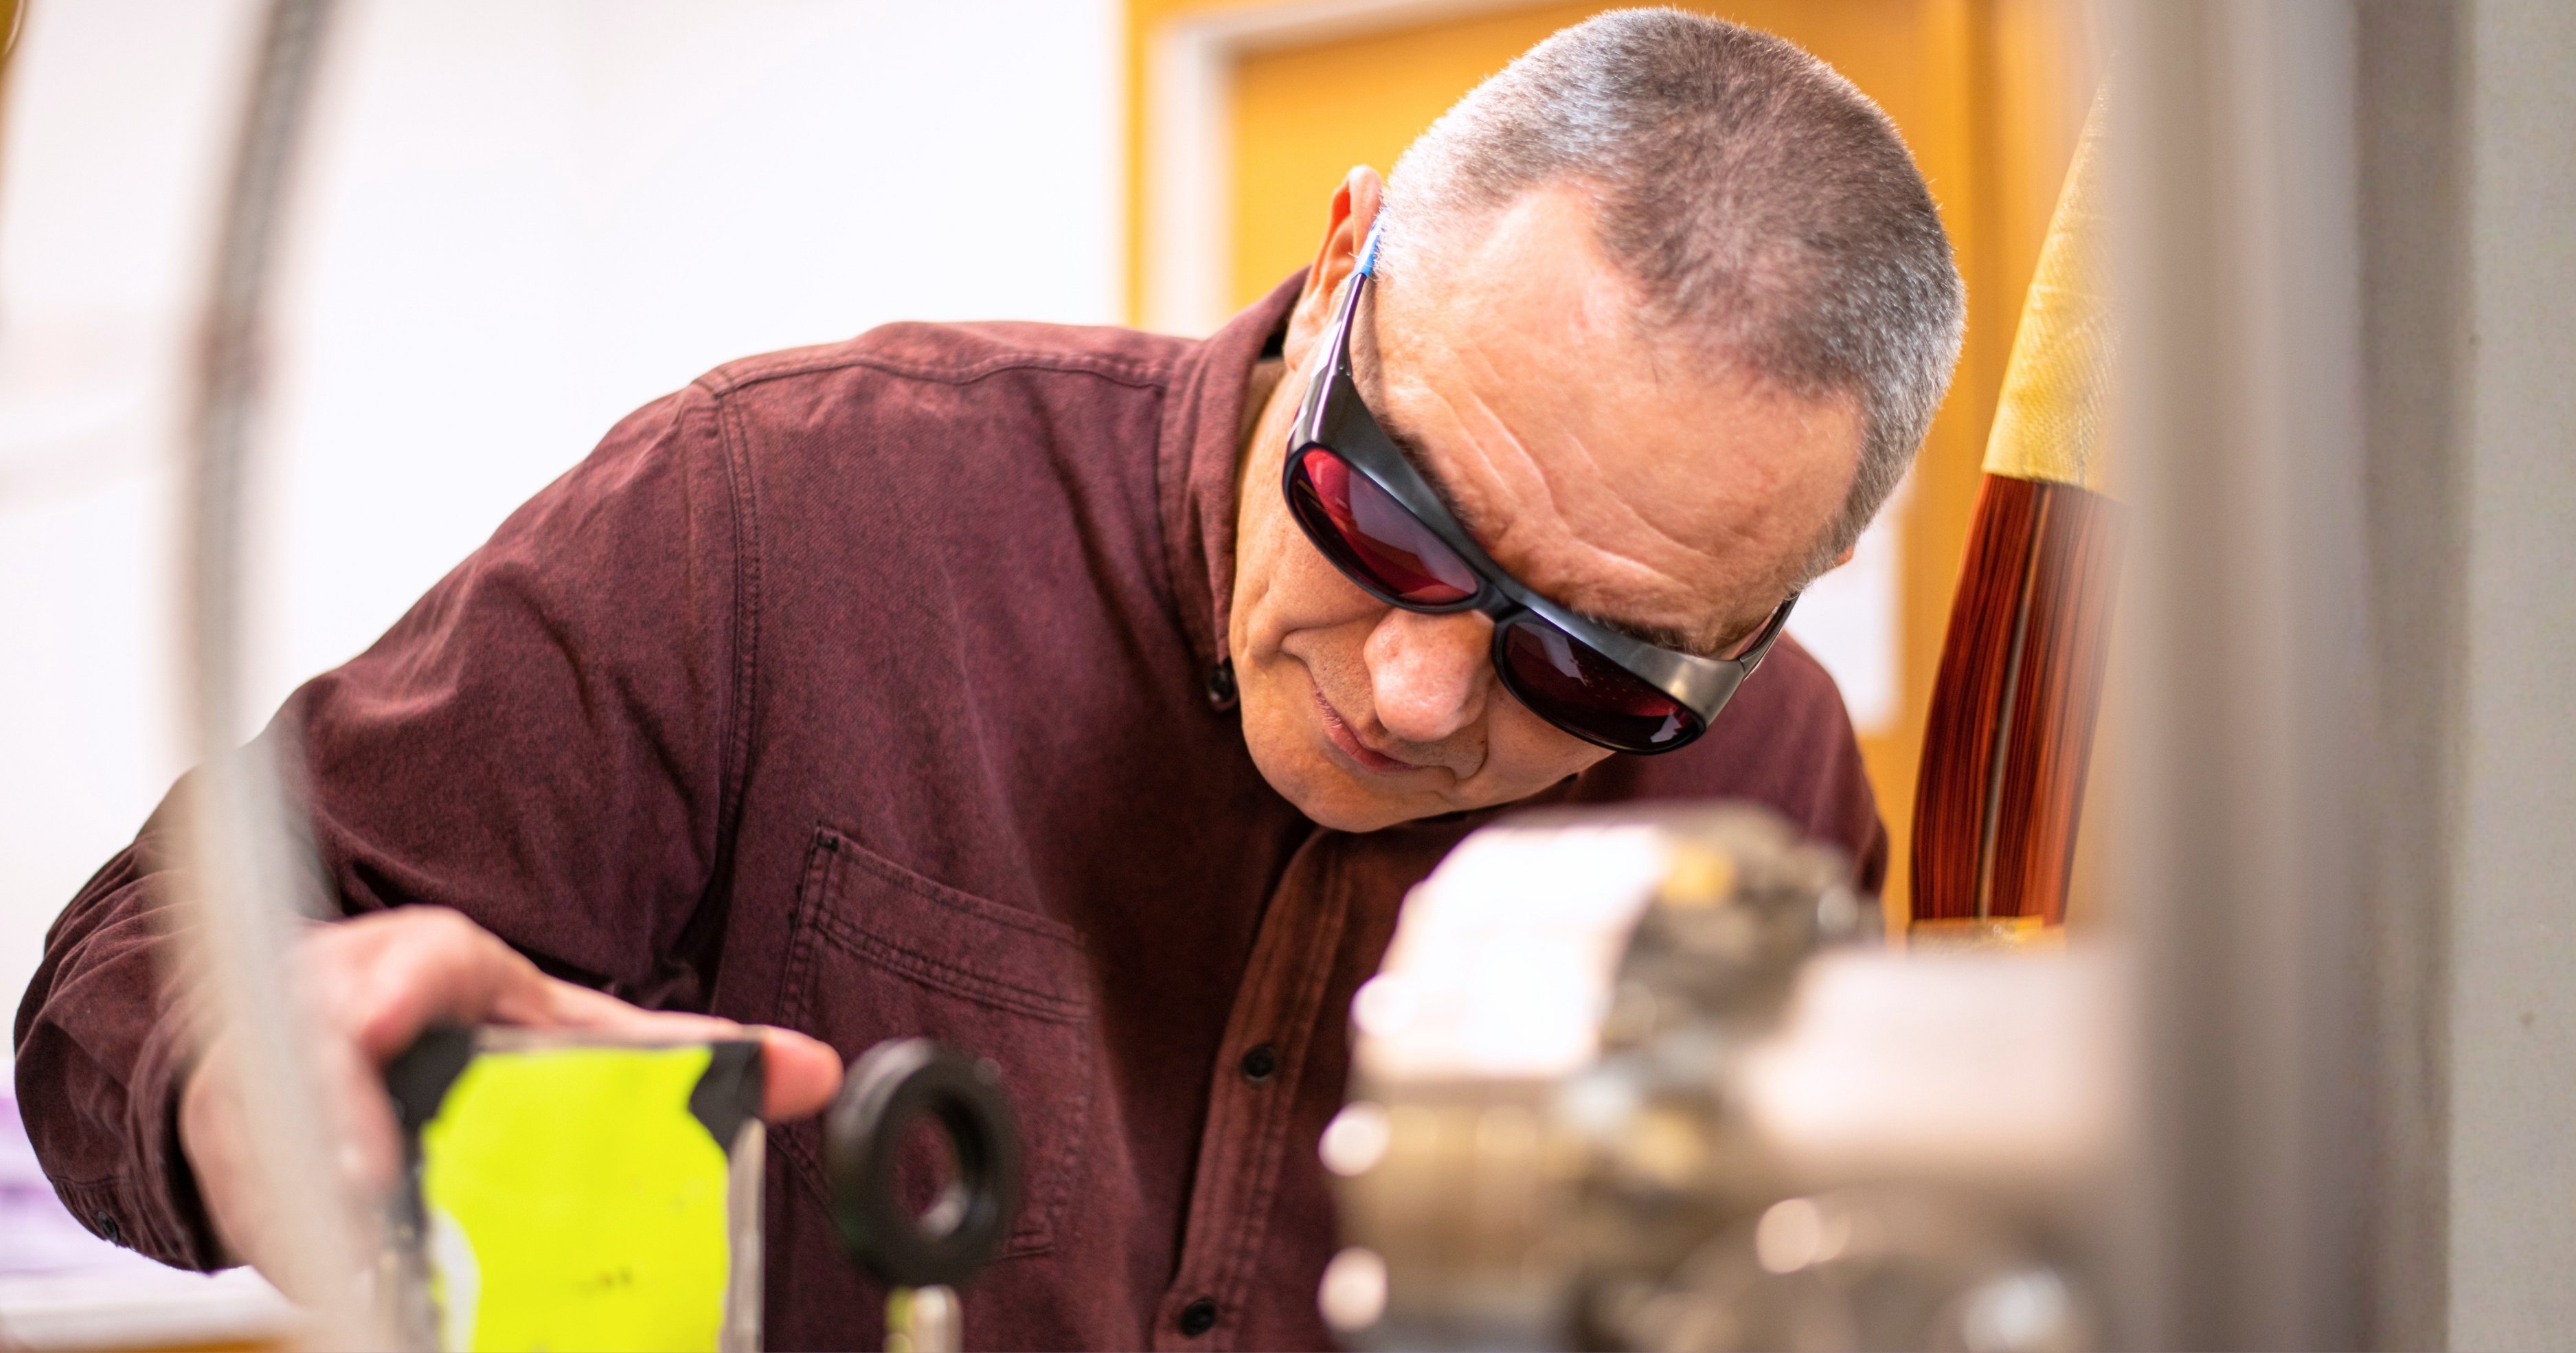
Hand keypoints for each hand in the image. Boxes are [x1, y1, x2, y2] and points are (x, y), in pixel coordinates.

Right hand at [176, 906, 841, 1282]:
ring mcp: (269, 1079)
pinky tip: (340, 1282)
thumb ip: (682, 1054)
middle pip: (311, 1047)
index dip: (391, 986)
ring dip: (300, 1197)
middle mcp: (333, 1007)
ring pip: (259, 1129)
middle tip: (368, 1187)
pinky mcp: (235, 1148)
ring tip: (358, 1261)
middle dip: (327, 1113)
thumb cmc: (459, 1026)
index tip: (384, 1021)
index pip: (410, 959)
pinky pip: (246, 1191)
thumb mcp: (568, 1027)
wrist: (342, 1033)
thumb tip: (812, 1071)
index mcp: (425, 963)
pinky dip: (288, 1239)